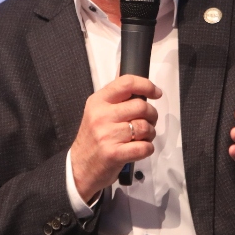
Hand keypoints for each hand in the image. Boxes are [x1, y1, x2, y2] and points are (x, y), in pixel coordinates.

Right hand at [70, 75, 161, 201]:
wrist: (79, 168)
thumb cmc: (92, 139)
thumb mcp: (97, 112)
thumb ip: (114, 94)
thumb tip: (124, 66)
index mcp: (98, 101)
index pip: (126, 83)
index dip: (146, 85)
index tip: (155, 92)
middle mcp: (101, 116)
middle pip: (141, 106)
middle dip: (152, 115)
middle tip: (149, 121)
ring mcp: (107, 135)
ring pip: (144, 127)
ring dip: (150, 133)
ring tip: (143, 137)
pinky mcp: (114, 154)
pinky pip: (144, 147)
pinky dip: (147, 148)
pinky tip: (140, 148)